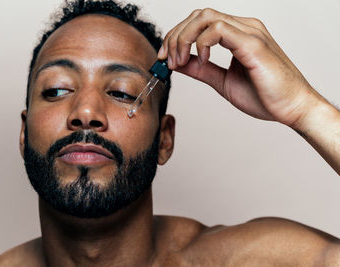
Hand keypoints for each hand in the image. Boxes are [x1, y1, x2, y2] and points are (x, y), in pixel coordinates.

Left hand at [158, 8, 324, 128]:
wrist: (292, 109)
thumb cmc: (265, 96)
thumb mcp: (222, 81)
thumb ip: (201, 70)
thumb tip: (178, 63)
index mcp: (237, 35)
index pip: (200, 22)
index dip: (176, 36)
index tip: (165, 57)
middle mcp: (243, 28)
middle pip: (199, 15)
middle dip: (175, 35)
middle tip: (166, 59)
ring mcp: (250, 32)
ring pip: (205, 17)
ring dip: (184, 38)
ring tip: (180, 60)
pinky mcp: (253, 44)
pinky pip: (220, 30)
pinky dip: (202, 43)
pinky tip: (202, 60)